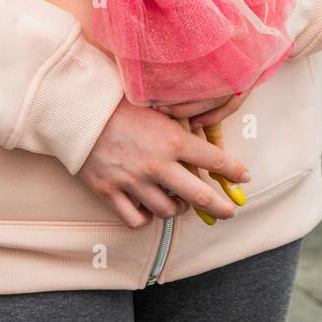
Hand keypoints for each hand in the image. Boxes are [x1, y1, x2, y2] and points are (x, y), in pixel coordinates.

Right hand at [77, 97, 249, 227]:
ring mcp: (133, 182)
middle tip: (228, 211)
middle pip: (200, 196)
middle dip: (221, 207)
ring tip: (179, 202)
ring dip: (178, 209)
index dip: (234, 170)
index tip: (244, 176)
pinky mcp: (110, 193)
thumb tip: (199, 132)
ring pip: (168, 211)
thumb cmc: (116, 102)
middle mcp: (157, 164)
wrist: (76, 110)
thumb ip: (176, 123)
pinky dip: (146, 218)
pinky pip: (136, 220)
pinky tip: (148, 209)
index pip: (214, 160)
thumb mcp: (154, 106)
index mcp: (171, 139)